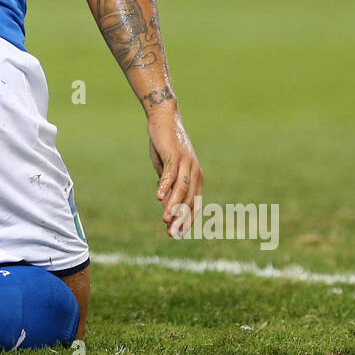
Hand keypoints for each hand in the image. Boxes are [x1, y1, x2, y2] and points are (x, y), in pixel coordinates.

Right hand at [148, 106, 201, 237]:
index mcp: (196, 177)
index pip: (195, 204)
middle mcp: (195, 172)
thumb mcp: (167, 169)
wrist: (164, 119)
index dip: (187, 220)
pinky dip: (165, 185)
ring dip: (174, 205)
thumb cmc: (165, 146)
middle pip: (189, 199)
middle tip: (171, 233)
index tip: (177, 234)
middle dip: (180, 218)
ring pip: (182, 189)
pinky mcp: (175, 154)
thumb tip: (166, 203)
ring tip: (165, 219)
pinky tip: (158, 197)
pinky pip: (170, 173)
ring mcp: (186, 162)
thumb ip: (169, 185)